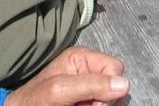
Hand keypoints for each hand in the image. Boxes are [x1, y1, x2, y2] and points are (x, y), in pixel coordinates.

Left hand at [4, 46, 127, 105]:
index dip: (109, 86)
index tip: (93, 101)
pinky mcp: (88, 101)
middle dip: (104, 100)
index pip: (115, 67)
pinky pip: (105, 105)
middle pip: (117, 84)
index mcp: (82, 58)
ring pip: (114, 99)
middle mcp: (89, 70)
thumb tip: (124, 84)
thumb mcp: (59, 90)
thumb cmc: (34, 101)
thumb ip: (91, 84)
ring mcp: (89, 88)